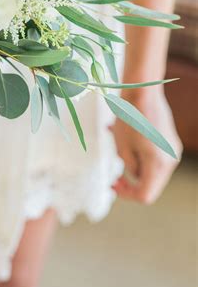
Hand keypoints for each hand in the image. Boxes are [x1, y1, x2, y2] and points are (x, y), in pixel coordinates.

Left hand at [111, 88, 181, 203]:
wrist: (142, 91)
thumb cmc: (129, 117)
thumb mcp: (122, 147)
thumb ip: (129, 167)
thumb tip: (133, 176)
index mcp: (158, 164)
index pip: (145, 195)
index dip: (128, 195)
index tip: (114, 187)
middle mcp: (170, 159)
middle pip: (151, 184)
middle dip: (131, 184)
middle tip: (114, 179)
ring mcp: (172, 150)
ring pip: (153, 172)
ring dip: (135, 168)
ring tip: (118, 153)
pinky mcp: (169, 141)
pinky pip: (155, 157)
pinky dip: (140, 156)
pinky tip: (125, 142)